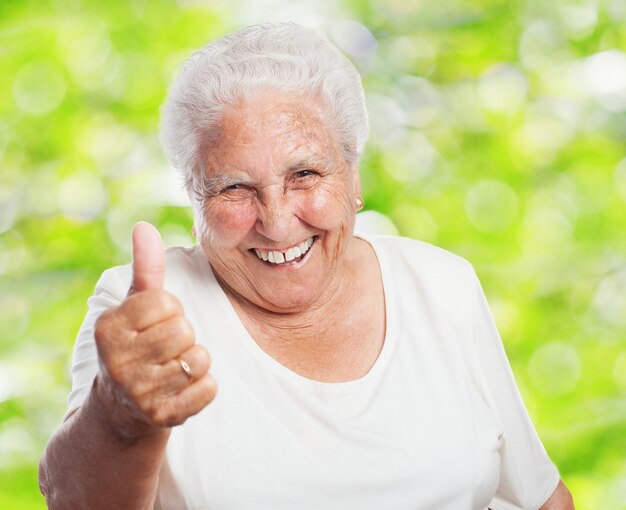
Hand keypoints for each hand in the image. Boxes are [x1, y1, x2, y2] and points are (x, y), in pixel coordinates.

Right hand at [93, 222, 216, 437]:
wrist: (121, 407)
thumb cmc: (135, 343)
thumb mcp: (134, 305)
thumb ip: (145, 267)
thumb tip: (144, 227)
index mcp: (108, 329)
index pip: (166, 302)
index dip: (169, 309)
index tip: (154, 323)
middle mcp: (118, 363)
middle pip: (184, 330)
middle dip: (183, 334)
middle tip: (165, 347)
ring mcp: (139, 393)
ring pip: (200, 358)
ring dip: (195, 360)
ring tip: (172, 366)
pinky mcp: (162, 417)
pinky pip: (209, 388)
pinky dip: (203, 386)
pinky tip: (181, 387)